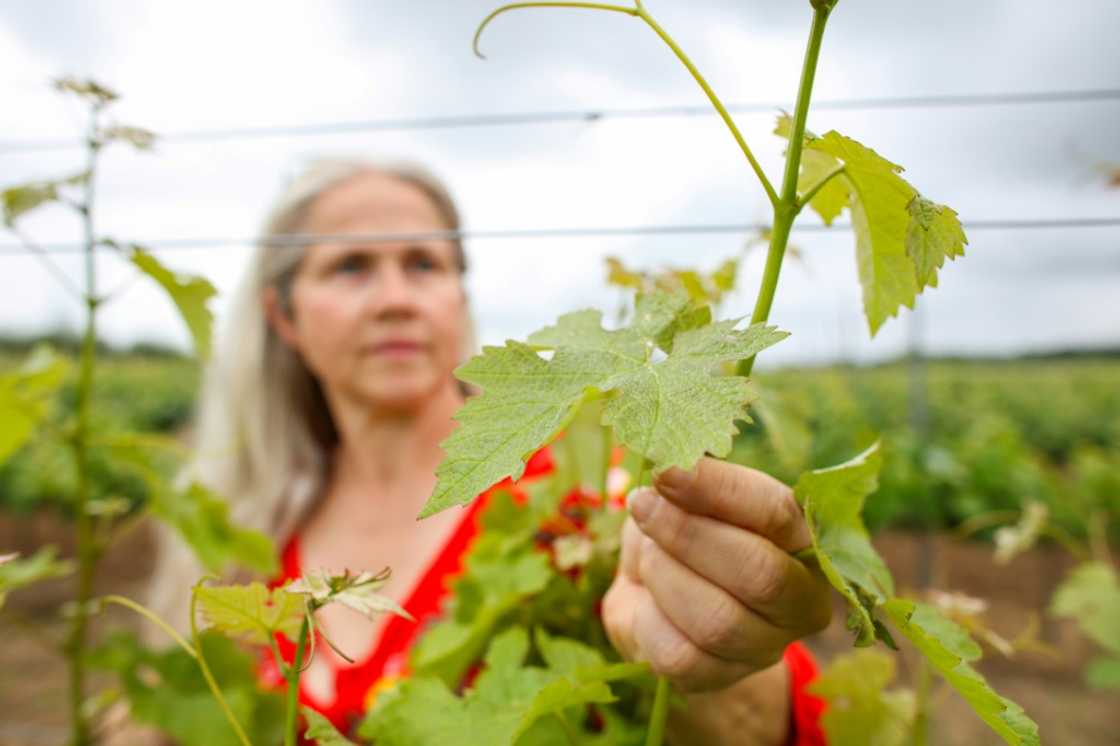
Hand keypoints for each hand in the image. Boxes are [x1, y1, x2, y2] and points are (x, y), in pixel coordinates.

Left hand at [602, 457, 831, 692]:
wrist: (658, 605)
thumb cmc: (680, 539)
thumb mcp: (684, 501)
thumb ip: (685, 486)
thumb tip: (668, 466)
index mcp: (805, 539)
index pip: (775, 512)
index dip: (718, 489)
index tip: (665, 470)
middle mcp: (800, 597)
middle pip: (759, 572)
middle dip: (688, 534)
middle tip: (642, 505)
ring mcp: (766, 645)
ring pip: (717, 620)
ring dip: (665, 576)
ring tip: (649, 554)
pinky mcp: (721, 678)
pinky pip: (680, 655)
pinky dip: (648, 619)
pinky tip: (646, 599)